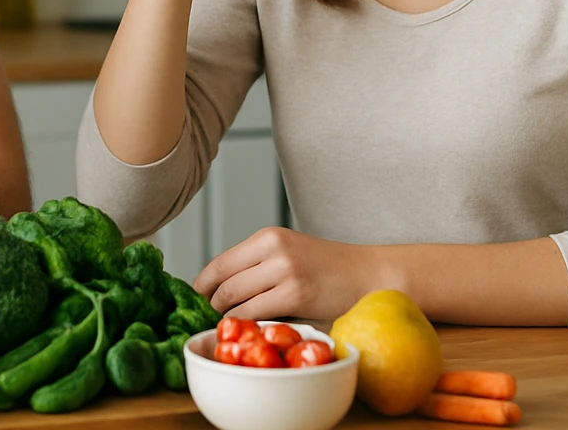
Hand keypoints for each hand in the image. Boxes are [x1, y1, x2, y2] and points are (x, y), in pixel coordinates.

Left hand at [194, 227, 371, 321]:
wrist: (369, 274)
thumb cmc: (327, 268)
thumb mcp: (288, 252)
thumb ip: (257, 264)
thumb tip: (217, 289)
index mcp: (267, 236)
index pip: (218, 263)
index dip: (203, 285)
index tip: (198, 300)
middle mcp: (272, 250)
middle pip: (222, 284)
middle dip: (212, 305)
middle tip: (214, 319)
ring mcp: (283, 272)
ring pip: (233, 300)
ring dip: (227, 318)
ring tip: (233, 326)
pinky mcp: (295, 296)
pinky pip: (254, 315)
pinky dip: (246, 325)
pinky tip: (252, 330)